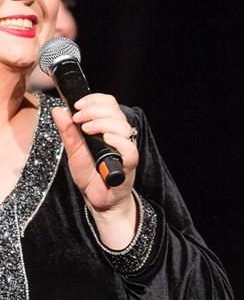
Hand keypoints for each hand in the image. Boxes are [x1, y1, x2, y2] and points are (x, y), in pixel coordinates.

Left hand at [52, 94, 138, 248]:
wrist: (98, 199)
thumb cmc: (90, 175)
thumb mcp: (73, 151)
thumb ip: (68, 132)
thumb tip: (58, 110)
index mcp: (108, 128)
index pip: (108, 103)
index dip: (93, 99)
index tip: (77, 106)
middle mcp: (119, 135)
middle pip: (114, 110)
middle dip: (93, 110)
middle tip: (78, 118)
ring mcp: (125, 149)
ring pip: (122, 125)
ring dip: (101, 122)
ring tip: (86, 130)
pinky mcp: (129, 163)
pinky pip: (129, 147)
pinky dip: (117, 140)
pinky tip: (105, 139)